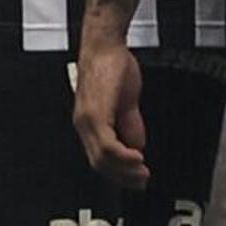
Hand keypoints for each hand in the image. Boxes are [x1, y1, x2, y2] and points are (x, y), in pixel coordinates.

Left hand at [70, 41, 148, 188]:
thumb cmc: (113, 65)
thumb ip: (130, 124)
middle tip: (142, 181)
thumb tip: (136, 145)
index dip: (118, 173)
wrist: (104, 43)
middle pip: (99, 164)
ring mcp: (87, 119)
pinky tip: (137, 157)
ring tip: (142, 172)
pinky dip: (122, 155)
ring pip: (102, 158)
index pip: (99, 158)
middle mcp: (83, 124)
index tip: (136, 179)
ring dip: (124, 169)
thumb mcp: (126, 101)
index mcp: (89, 123)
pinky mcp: (95, 113)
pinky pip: (107, 144)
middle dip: (123, 177)